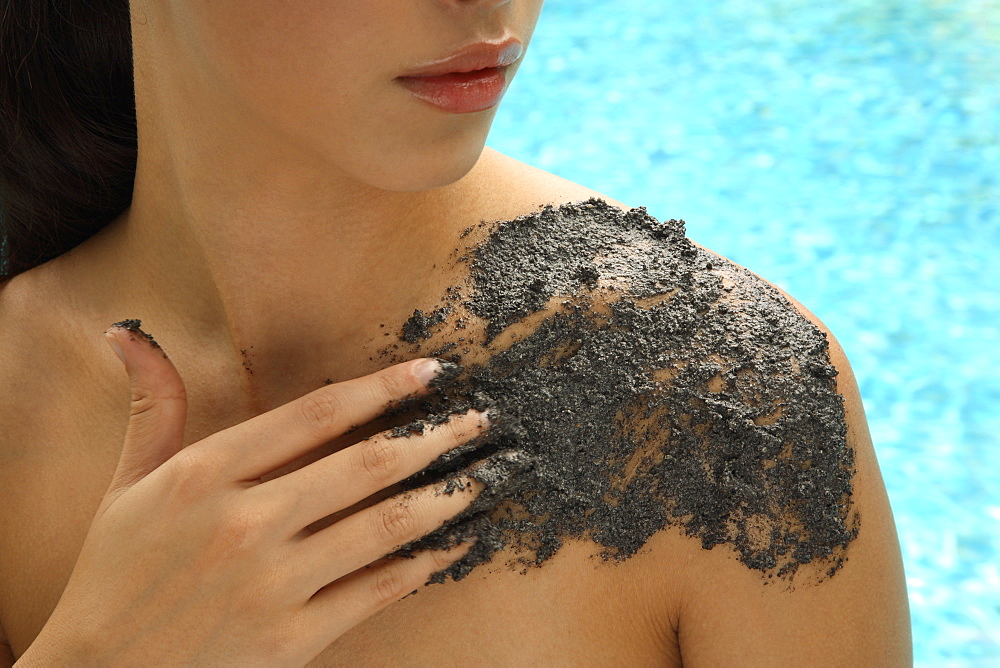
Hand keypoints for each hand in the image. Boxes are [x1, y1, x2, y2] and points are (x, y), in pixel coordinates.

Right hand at [17, 324, 488, 666]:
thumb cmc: (114, 574)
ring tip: (488, 474)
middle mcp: (246, 522)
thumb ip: (150, 407)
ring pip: (385, 526)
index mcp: (205, 474)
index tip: (432, 373)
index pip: (316, 414)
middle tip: (484, 421)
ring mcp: (273, 584)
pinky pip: (376, 590)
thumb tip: (128, 332)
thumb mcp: (125, 484)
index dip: (383, 388)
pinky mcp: (293, 639)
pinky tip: (455, 542)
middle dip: (437, 438)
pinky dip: (424, 563)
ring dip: (448, 496)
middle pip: (367, 466)